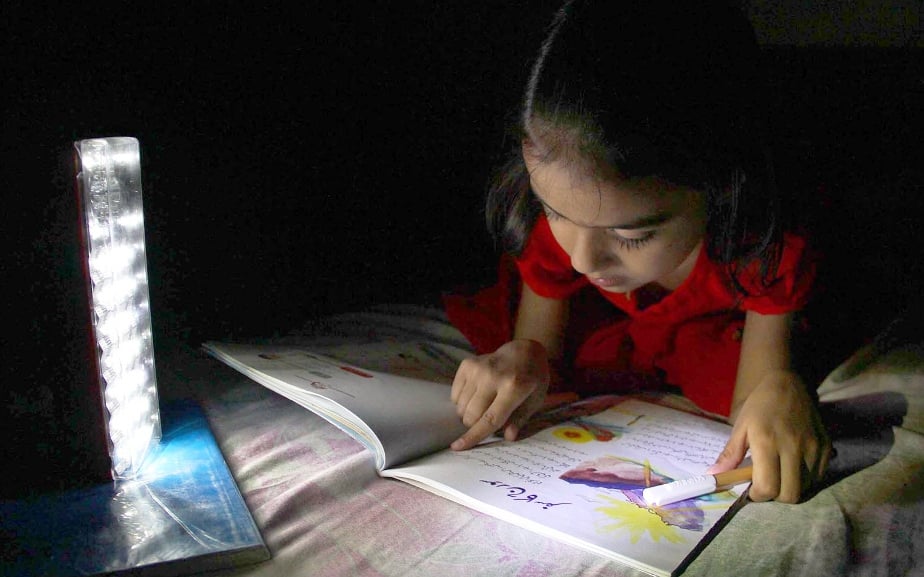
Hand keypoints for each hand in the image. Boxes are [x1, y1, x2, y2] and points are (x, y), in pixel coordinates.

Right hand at [450, 339, 550, 450]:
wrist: (524, 351)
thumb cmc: (532, 380)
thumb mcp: (535, 401)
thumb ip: (520, 420)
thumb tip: (508, 437)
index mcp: (514, 388)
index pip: (490, 419)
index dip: (473, 436)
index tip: (457, 447)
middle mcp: (493, 377)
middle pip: (471, 415)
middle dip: (475, 424)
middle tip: (488, 416)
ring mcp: (478, 369)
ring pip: (461, 406)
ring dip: (469, 412)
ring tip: (485, 402)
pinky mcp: (468, 364)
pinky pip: (455, 394)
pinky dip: (463, 400)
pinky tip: (478, 392)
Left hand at [707, 370, 830, 502]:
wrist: (788, 384)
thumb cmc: (760, 406)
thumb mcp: (741, 427)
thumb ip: (730, 454)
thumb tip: (713, 475)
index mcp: (767, 443)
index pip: (768, 487)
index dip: (758, 496)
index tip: (752, 490)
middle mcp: (793, 447)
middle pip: (791, 494)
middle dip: (776, 497)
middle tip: (767, 485)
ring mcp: (813, 447)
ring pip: (807, 488)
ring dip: (791, 488)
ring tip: (780, 475)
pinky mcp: (826, 446)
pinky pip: (818, 476)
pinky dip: (806, 479)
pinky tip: (794, 467)